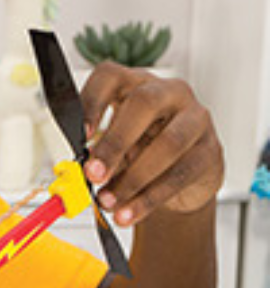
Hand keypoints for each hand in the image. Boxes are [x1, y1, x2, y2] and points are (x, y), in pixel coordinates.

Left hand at [78, 62, 223, 226]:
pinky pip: (180, 173)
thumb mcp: (115, 148)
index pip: (110, 76)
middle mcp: (168, 93)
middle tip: (93, 174)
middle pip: (144, 103)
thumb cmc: (142, 152)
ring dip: (132, 178)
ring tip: (108, 202)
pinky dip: (150, 197)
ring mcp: (195, 118)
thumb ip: (97, 156)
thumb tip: (77, 175)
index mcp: (135, 85)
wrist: (182, 178)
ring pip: (168, 142)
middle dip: (115, 142)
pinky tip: (129, 211)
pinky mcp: (209, 150)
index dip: (93, 102)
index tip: (80, 135)